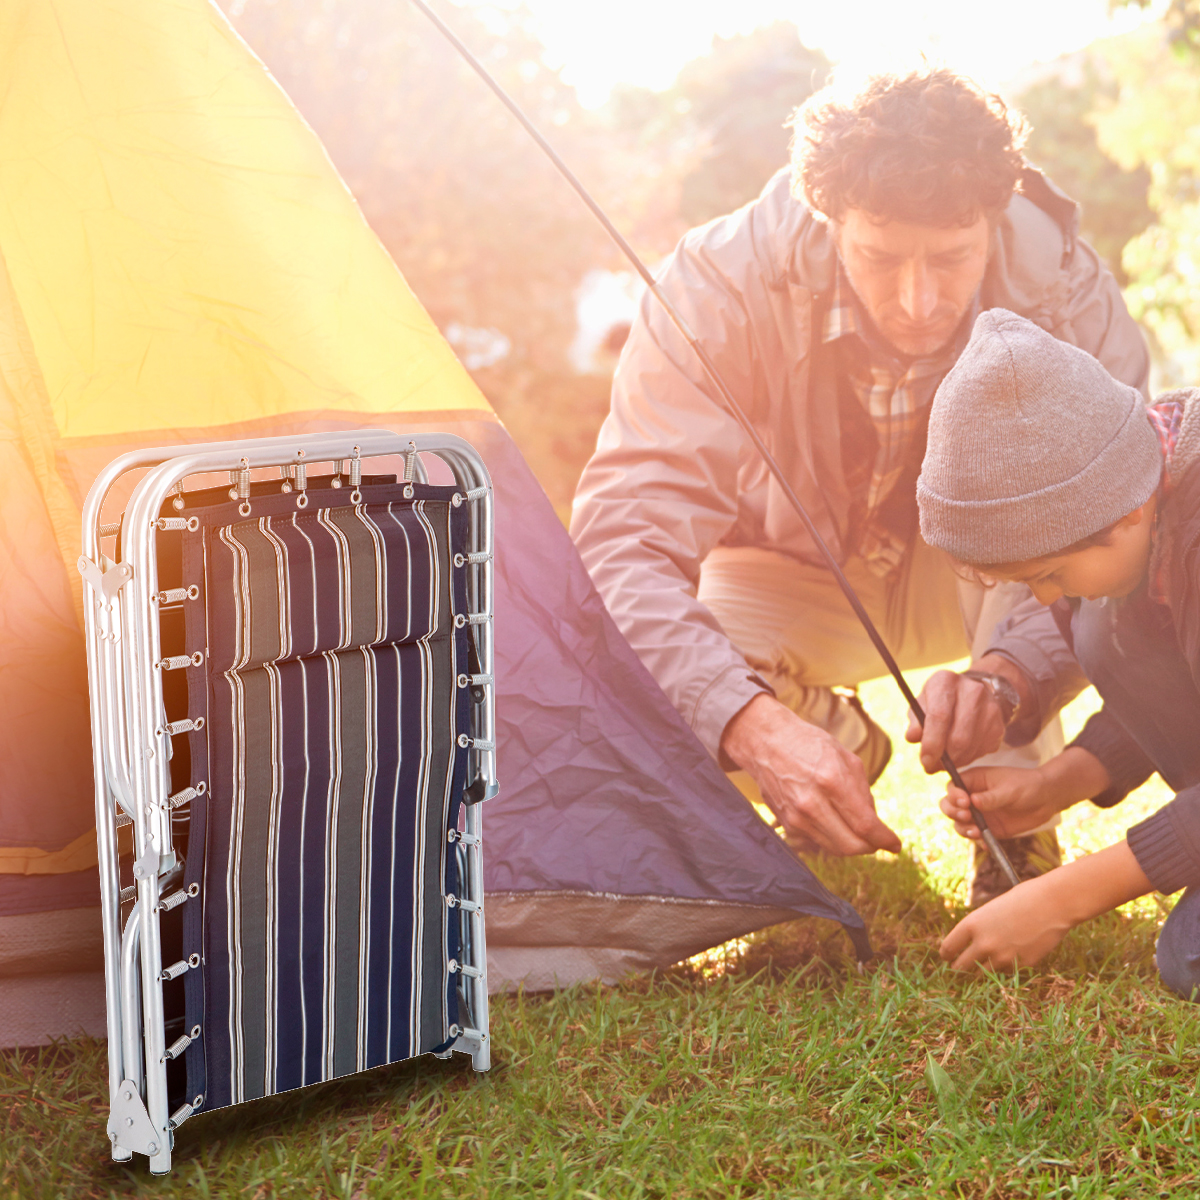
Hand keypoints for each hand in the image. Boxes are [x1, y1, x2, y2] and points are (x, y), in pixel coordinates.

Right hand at [721, 693, 901, 856]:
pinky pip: (818, 842)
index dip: (885, 840)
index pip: (865, 826)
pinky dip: (833, 838)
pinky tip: (837, 824)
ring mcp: (796, 816)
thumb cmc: (810, 745)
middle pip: (851, 846)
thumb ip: (863, 793)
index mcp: (831, 781)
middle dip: (871, 847)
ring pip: (835, 848)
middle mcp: (811, 803)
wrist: (766, 742)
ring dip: (852, 845)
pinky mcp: (787, 823)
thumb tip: (875, 825)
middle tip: (879, 841)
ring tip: (859, 831)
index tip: (895, 844)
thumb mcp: (846, 758)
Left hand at [905, 668, 1006, 773]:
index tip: (925, 761)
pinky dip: (968, 758)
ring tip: (943, 761)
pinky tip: (959, 753)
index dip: (931, 743)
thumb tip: (912, 737)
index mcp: (946, 681)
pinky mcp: (999, 724)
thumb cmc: (939, 700)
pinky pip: (983, 751)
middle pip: (958, 737)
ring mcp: (990, 707)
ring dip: (955, 761)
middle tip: (931, 767)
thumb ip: (915, 721)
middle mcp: (972, 691)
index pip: (939, 717)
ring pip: (971, 747)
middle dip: (944, 758)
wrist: (972, 692)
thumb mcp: (922, 704)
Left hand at [939, 873, 1072, 970]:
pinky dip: (1008, 967)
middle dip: (960, 969)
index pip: (948, 948)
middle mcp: (984, 944)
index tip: (947, 957)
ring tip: (985, 964)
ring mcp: (1003, 957)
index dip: (946, 955)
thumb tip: (970, 945)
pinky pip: (1008, 971)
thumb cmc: (1022, 899)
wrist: (1053, 903)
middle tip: (960, 969)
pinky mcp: (1021, 965)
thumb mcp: (991, 910)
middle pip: (961, 967)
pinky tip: (1014, 953)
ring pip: (984, 973)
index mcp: (972, 925)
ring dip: (983, 970)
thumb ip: (979, 928)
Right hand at [940, 765, 1062, 841]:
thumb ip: (991, 797)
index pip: (953, 787)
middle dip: (954, 812)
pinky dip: (977, 841)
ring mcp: (978, 814)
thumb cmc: (1027, 786)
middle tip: (967, 816)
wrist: (1046, 799)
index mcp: (974, 781)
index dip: (954, 795)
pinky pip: (975, 836)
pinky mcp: (987, 828)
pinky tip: (986, 843)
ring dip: (963, 828)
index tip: (965, 802)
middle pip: (949, 805)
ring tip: (976, 832)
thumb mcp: (1010, 789)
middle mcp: (971, 797)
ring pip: (959, 823)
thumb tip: (972, 801)